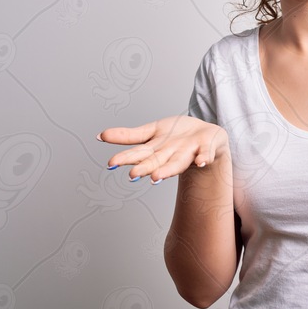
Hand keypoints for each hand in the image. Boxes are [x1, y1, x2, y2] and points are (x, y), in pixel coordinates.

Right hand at [97, 116, 228, 183]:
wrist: (208, 135)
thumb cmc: (177, 136)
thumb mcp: (151, 132)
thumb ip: (128, 136)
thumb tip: (99, 136)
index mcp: (156, 150)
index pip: (138, 154)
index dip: (125, 158)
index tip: (111, 163)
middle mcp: (170, 155)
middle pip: (156, 161)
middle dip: (145, 168)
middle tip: (132, 174)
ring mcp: (188, 153)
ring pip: (178, 162)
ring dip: (168, 170)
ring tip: (157, 176)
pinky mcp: (206, 148)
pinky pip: (206, 154)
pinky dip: (203, 158)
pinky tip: (201, 162)